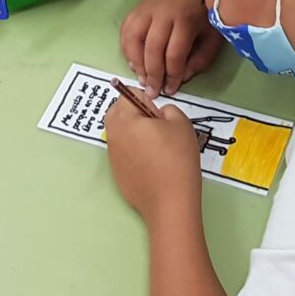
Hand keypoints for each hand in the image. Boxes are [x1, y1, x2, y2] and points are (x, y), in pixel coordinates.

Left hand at [105, 88, 201, 223]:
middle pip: (118, 111)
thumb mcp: (181, 123)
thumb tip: (158, 114)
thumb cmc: (177, 159)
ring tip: (158, 147)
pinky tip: (152, 164)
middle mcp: (113, 134)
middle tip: (158, 128)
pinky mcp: (116, 173)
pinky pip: (123, 152)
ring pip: (120, 132)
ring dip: (134, 132)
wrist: (170, 202)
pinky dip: (134, 152)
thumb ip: (168, 109)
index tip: (160, 117)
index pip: (129, 94)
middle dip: (135, 113)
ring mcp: (112, 155)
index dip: (148, 101)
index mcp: (124, 118)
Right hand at [121, 0, 223, 97]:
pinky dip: (126, 49)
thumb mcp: (213, 36)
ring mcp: (146, 9)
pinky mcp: (136, 8)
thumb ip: (200, 59)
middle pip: (152, 48)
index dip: (171, 75)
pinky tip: (134, 62)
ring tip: (141, 78)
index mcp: (185, 19)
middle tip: (152, 91)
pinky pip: (125, 31)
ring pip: (133, 39)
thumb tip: (181, 78)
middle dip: (152, 74)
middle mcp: (163, 13)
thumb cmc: (205, 12)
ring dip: (135, 63)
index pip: (174, 53)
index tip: (170, 90)